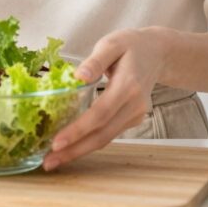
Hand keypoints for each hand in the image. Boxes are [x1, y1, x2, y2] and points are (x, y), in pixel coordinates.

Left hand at [43, 28, 167, 170]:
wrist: (158, 53)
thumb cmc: (131, 45)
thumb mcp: (112, 44)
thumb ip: (95, 60)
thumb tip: (78, 77)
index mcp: (128, 85)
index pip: (100, 114)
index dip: (78, 130)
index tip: (56, 142)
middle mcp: (134, 105)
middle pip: (102, 135)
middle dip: (74, 151)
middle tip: (48, 162)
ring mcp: (136, 114)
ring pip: (106, 138)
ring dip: (79, 151)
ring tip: (54, 160)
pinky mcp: (133, 119)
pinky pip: (109, 134)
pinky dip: (89, 142)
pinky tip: (71, 146)